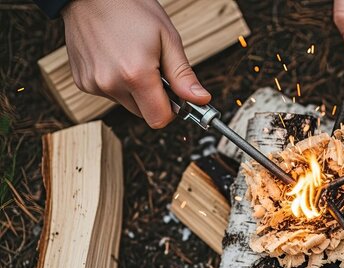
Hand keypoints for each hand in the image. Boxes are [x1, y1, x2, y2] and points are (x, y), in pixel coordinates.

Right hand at [61, 0, 210, 127]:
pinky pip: (110, 94)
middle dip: (154, 99)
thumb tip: (201, 100)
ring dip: (135, 91)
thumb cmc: (131, 9)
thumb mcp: (167, 39)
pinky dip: (117, 83)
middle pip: (144, 114)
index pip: (160, 119)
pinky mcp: (82, 82)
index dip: (172, 110)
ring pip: (127, 104)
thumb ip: (183, 75)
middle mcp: (111, 84)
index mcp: (135, 75)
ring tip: (133, 59)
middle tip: (156, 71)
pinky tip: (116, 59)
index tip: (176, 96)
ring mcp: (93, 84)